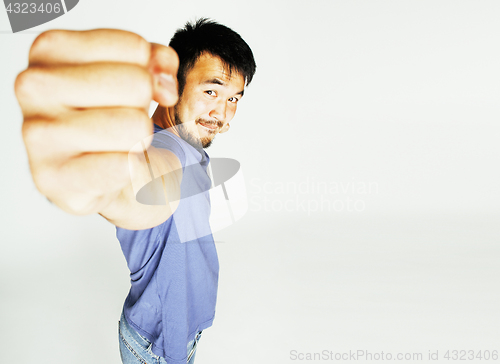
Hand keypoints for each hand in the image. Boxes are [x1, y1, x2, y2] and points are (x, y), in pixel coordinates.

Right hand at [15, 29, 178, 214]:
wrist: (104, 178)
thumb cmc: (114, 121)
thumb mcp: (137, 77)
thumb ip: (155, 62)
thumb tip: (164, 84)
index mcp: (51, 49)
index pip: (135, 48)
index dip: (152, 74)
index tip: (138, 91)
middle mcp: (34, 85)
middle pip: (136, 84)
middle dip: (143, 108)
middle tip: (124, 123)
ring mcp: (38, 133)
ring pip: (134, 126)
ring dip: (138, 141)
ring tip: (116, 145)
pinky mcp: (51, 178)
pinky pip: (124, 165)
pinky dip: (131, 170)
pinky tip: (111, 169)